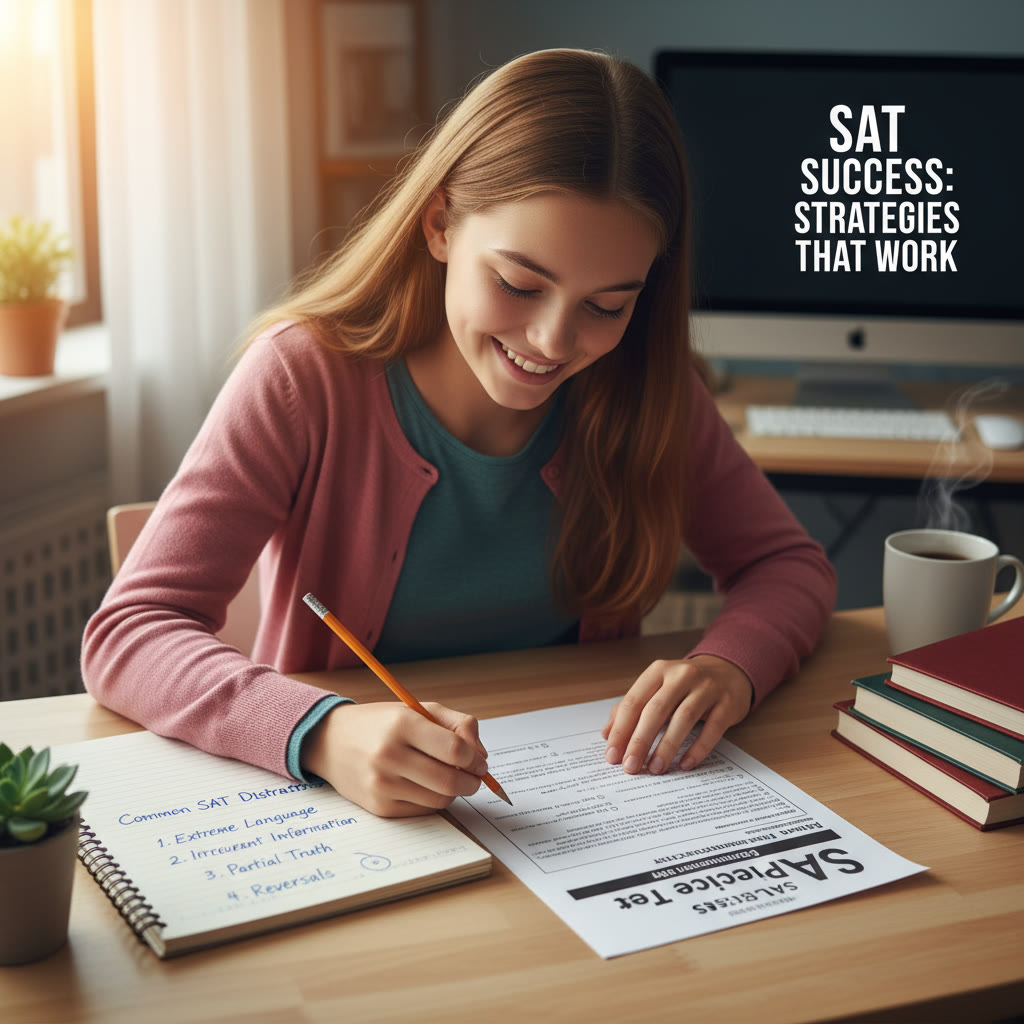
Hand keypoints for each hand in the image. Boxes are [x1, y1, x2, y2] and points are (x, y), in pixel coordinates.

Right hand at [302, 701, 488, 816]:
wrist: (330, 741)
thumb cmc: (380, 724)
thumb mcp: (417, 709)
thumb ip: (456, 724)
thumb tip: (481, 755)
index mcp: (402, 724)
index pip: (455, 750)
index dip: (475, 759)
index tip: (480, 761)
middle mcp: (390, 755)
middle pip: (450, 780)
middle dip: (472, 781)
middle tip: (475, 776)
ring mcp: (382, 784)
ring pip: (439, 800)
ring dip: (454, 792)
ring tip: (450, 778)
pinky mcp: (379, 807)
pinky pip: (422, 811)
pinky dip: (433, 801)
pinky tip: (427, 787)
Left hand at [601, 655, 752, 774]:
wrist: (727, 671)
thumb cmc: (684, 686)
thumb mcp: (657, 689)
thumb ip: (631, 708)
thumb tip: (607, 734)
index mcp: (658, 671)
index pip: (634, 701)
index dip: (621, 729)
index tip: (612, 755)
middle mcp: (682, 675)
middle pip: (656, 710)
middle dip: (640, 741)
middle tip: (630, 766)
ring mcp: (707, 688)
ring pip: (683, 719)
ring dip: (666, 747)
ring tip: (655, 768)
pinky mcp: (728, 703)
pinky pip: (712, 729)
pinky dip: (697, 748)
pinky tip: (685, 764)